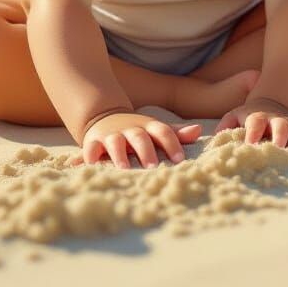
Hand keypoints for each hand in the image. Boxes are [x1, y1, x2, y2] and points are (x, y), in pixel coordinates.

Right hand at [77, 111, 201, 168]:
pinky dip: (89, 158)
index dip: (172, 144)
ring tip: (123, 170)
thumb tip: (198, 130)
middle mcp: (130, 129)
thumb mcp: (155, 130)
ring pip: (115, 143)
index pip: (163, 132)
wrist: (105, 116)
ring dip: (119, 155)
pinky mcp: (93, 142)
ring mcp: (111, 134)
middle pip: (140, 137)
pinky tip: (91, 168)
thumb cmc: (137, 130)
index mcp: (148, 127)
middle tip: (153, 167)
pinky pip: (90, 150)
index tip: (180, 160)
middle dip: (146, 151)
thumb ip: (176, 133)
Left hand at [215, 97, 287, 148]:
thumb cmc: (249, 116)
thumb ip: (224, 127)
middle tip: (279, 149)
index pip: (254, 123)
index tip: (250, 144)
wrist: (272, 102)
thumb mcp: (234, 116)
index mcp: (257, 117)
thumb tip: (210, 145)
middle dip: (281, 136)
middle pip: (280, 126)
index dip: (252, 133)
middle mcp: (277, 120)